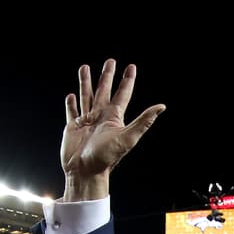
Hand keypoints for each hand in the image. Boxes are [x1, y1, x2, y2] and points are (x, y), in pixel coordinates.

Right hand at [61, 60, 165, 201]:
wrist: (85, 172)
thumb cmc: (106, 157)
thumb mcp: (128, 137)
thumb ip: (144, 121)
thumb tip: (162, 107)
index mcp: (114, 117)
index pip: (123, 94)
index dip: (127, 80)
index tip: (131, 67)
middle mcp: (100, 117)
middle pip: (104, 91)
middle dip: (107, 76)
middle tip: (110, 61)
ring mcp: (86, 122)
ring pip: (86, 96)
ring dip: (86, 83)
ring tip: (85, 68)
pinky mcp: (72, 128)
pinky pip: (72, 112)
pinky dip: (71, 103)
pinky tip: (71, 96)